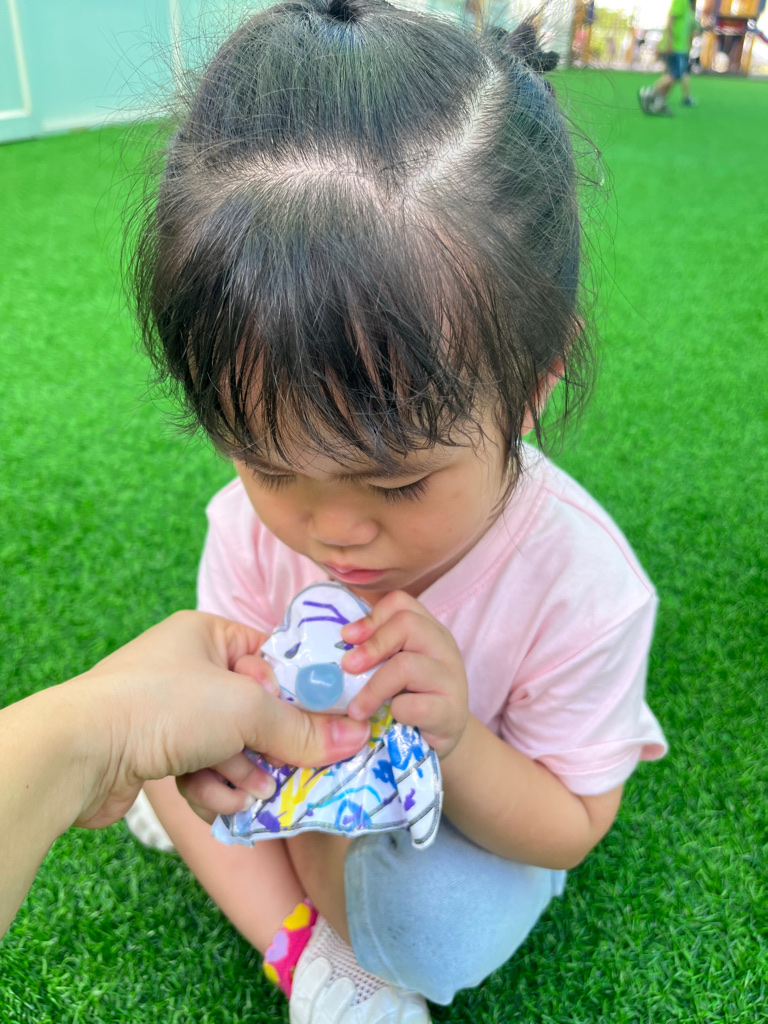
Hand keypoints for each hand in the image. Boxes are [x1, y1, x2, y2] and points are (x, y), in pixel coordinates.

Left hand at [71, 612, 370, 828]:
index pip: (271, 659)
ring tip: (240, 792)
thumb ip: (302, 728)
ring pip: (233, 747)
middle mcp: (189, 669)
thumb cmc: (165, 706)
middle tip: (284, 772)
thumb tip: (356, 737)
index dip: (298, 694)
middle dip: (268, 749)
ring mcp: (171, 712)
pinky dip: (212, 788)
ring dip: (240, 775)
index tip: (327, 724)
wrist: (81, 752)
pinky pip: (205, 769)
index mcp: (207, 635)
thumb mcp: (246, 710)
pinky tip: (210, 798)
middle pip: (256, 711)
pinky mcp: (157, 752)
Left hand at [339, 591, 468, 757]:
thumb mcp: (391, 667)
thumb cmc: (408, 698)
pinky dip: (396, 712)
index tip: (347, 638)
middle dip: (371, 646)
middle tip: (347, 668)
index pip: (401, 603)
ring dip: (373, 688)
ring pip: (407, 665)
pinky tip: (389, 720)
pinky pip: (417, 705)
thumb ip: (373, 652)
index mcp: (427, 629)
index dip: (370, 618)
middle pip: (407, 624)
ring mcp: (451, 679)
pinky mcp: (451, 712)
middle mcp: (443, 647)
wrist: (441, 741)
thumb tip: (334, 648)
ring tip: (356, 709)